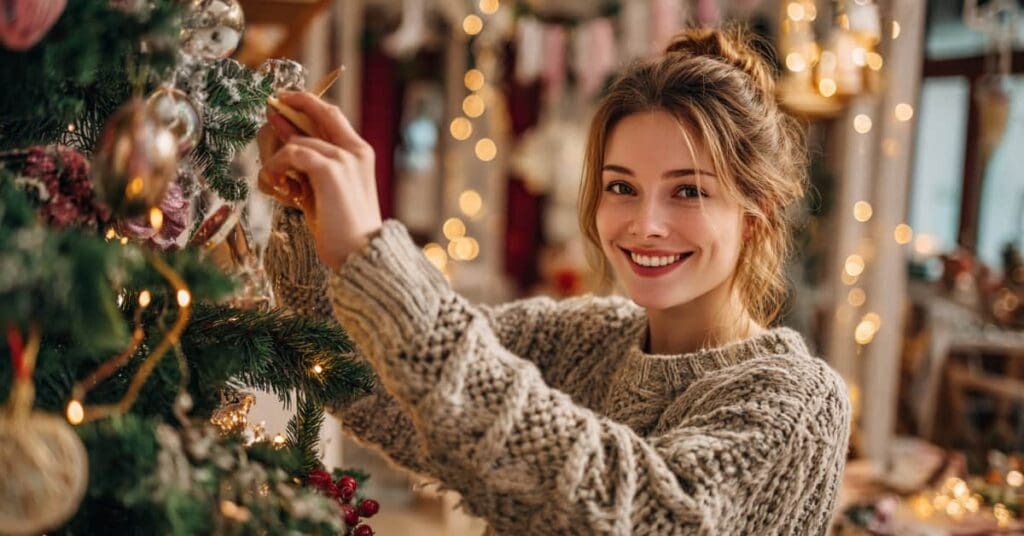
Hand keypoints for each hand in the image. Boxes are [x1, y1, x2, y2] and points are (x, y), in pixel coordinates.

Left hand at [258, 91, 380, 268]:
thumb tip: (286, 149)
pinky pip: (293, 153)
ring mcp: (345, 159)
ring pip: (298, 139)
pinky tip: (274, 182)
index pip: (332, 115)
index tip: (284, 103)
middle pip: (320, 111)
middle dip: (292, 105)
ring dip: (276, 154)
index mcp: (360, 154)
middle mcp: (355, 151)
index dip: (307, 104)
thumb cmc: (342, 230)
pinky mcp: (331, 171)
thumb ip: (312, 169)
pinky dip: (277, 165)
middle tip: (270, 108)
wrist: (361, 254)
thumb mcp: (326, 192)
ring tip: (271, 177)